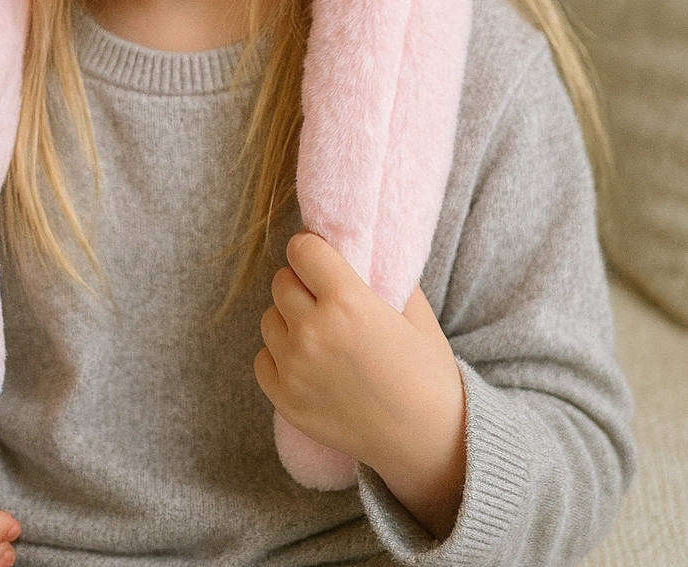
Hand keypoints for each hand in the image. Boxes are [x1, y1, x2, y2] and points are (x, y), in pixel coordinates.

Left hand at [254, 232, 465, 540]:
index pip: (302, 249)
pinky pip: (263, 359)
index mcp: (347, 302)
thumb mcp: (414, 311)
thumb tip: (354, 249)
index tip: (323, 261)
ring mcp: (295, 368)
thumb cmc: (427, 372)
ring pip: (269, 318)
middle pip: (281, 281)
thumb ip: (381, 274)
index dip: (313, 251)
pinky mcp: (285, 400)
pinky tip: (309, 363)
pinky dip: (280, 357)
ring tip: (320, 335)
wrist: (428, 441)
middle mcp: (313, 332)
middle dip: (301, 284)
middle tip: (325, 300)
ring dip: (289, 320)